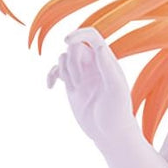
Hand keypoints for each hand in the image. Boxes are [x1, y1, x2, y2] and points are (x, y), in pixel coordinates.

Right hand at [46, 26, 133, 142]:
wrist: (110, 133)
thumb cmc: (117, 113)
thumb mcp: (116, 90)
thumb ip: (108, 67)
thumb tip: (100, 47)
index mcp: (107, 61)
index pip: (92, 36)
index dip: (78, 33)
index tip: (66, 41)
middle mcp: (94, 64)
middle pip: (74, 47)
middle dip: (71, 62)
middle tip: (78, 83)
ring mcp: (82, 74)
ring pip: (64, 58)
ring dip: (64, 71)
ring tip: (75, 89)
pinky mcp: (72, 85)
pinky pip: (57, 72)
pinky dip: (51, 76)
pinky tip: (50, 87)